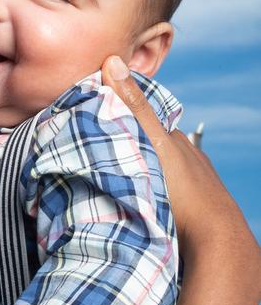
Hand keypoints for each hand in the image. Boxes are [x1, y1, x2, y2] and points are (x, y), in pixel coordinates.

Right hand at [102, 56, 260, 304]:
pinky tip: (134, 208)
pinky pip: (162, 200)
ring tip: (109, 185)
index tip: (91, 124)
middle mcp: (187, 162)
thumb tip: (111, 61)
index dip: (118, 120)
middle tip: (95, 158)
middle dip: (125, 151)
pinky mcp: (188, 217)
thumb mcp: (150, 141)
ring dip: (135, 178)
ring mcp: (190, 190)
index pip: (143, 122)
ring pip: (155, 175)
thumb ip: (131, 105)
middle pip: (149, 149)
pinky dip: (147, 200)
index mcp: (175, 142)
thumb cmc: (181, 190)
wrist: (213, 242)